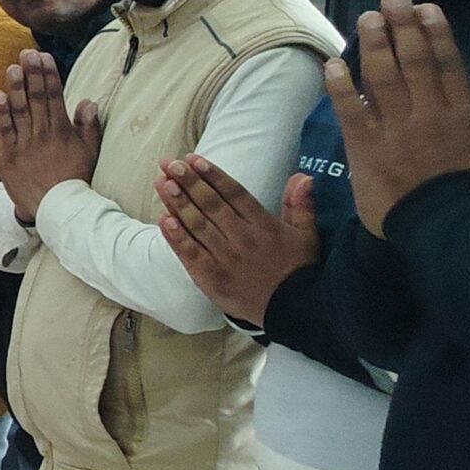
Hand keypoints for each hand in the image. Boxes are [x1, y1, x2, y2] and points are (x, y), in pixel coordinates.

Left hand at [0, 51, 101, 221]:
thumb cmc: (74, 180)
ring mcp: (24, 145)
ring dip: (16, 88)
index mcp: (62, 131)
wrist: (56, 210)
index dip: (48, 75)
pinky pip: (4, 131)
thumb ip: (89, 126)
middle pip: (36, 99)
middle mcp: (42, 134)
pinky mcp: (8, 157)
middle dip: (32, 74)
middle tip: (26, 54)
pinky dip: (1, 113)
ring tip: (13, 68)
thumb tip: (88, 101)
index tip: (44, 56)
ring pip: (20, 111)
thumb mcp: (89, 152)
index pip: (54, 96)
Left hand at [155, 158, 319, 322]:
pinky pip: (190, 254)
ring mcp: (225, 258)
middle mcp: (242, 238)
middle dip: (188, 182)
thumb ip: (301, 205)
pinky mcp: (212, 278)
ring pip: (197, 225)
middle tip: (170, 164)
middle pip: (211, 205)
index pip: (234, 193)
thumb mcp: (307, 235)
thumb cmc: (299, 270)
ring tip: (161, 183)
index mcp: (263, 225)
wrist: (294, 311)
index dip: (213, 175)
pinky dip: (175, 237)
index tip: (194, 158)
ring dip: (177, 203)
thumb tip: (303, 177)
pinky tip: (163, 219)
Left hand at [325, 0, 469, 236]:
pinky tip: (333, 65)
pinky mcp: (366, 150)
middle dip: (399, 26)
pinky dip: (340, 88)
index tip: (424, 8)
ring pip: (380, 79)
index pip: (445, 62)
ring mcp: (394, 131)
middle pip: (410, 61)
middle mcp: (426, 114)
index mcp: (462, 112)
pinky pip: (350, 113)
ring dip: (371, 46)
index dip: (434, 32)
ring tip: (365, 19)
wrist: (448, 233)